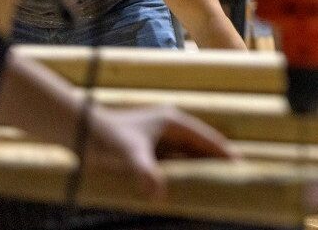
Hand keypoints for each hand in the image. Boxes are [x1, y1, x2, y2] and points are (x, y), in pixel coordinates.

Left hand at [88, 105, 233, 199]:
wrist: (77, 130)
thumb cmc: (104, 137)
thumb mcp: (128, 155)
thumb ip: (145, 172)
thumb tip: (159, 195)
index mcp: (173, 121)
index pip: (206, 137)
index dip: (223, 151)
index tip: (240, 163)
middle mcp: (169, 127)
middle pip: (200, 146)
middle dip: (216, 160)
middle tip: (234, 175)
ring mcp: (159, 138)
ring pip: (187, 154)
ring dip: (199, 166)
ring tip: (216, 181)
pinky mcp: (148, 149)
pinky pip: (172, 162)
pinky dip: (182, 172)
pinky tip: (185, 185)